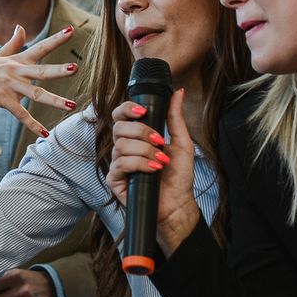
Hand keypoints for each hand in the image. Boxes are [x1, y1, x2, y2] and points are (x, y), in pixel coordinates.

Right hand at [0, 26, 78, 137]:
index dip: (57, 39)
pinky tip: (45, 134)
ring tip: (71, 106)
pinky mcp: (3, 100)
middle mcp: (15, 71)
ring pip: (36, 94)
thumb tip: (21, 27)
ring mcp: (9, 86)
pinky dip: (33, 125)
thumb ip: (13, 43)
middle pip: (42, 70)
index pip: (40, 47)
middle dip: (59, 70)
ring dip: (54, 100)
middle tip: (75, 68)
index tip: (72, 30)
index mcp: (17, 60)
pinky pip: (21, 114)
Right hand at [103, 90, 199, 252]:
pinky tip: (153, 169)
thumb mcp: (181, 142)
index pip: (120, 115)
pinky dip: (140, 164)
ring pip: (121, 146)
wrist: (178, 204)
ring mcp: (118, 163)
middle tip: (159, 141)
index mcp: (135, 136)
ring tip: (161, 161)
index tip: (143, 111)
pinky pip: (121, 164)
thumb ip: (175, 117)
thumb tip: (178, 92)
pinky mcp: (115, 179)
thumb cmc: (178, 176)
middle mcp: (123, 148)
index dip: (127, 109)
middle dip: (142, 132)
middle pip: (119, 128)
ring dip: (145, 151)